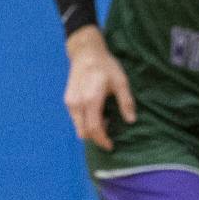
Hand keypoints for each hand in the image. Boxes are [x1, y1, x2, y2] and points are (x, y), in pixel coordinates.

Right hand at [64, 26, 135, 150]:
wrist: (86, 53)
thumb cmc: (106, 66)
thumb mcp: (121, 82)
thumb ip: (126, 102)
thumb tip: (131, 121)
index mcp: (91, 100)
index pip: (94, 129)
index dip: (102, 140)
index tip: (111, 146)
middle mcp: (77, 104)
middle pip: (84, 132)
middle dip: (96, 137)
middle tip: (110, 134)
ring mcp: (70, 103)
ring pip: (78, 127)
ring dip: (90, 130)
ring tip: (105, 119)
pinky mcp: (68, 100)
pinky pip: (75, 119)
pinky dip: (85, 122)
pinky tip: (96, 112)